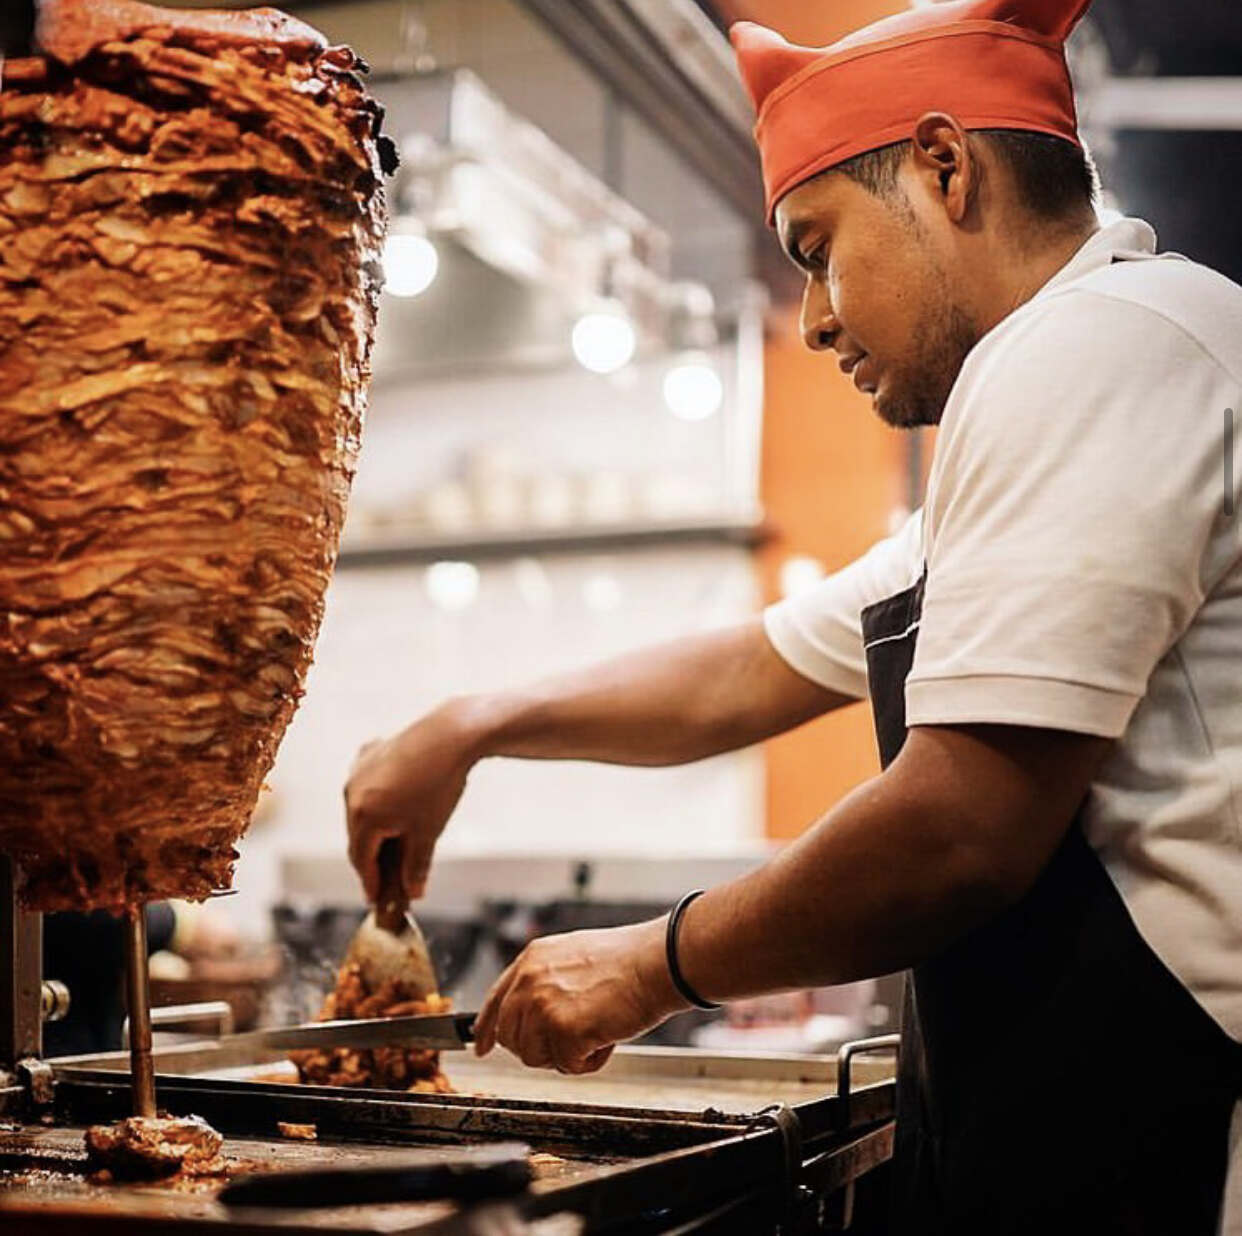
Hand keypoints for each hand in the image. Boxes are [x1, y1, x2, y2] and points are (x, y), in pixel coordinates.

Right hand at [345, 701, 479, 902]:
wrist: (450, 735)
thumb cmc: (439, 784)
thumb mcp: (428, 832)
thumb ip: (417, 867)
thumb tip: (413, 892)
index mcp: (363, 816)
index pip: (361, 860)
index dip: (370, 882)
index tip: (376, 898)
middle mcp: (351, 792)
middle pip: (358, 836)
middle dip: (373, 857)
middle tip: (387, 877)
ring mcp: (358, 770)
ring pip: (361, 810)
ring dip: (374, 828)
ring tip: (392, 843)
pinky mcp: (370, 753)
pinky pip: (366, 784)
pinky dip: (376, 799)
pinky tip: (392, 803)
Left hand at [473, 919, 687, 1073]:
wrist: (656, 962)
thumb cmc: (628, 960)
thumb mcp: (573, 957)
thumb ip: (546, 981)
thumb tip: (533, 1014)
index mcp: (531, 959)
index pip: (495, 1001)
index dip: (486, 1030)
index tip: (481, 1047)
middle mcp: (529, 981)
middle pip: (511, 1037)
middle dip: (538, 1047)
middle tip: (572, 1039)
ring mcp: (543, 1006)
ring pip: (534, 1057)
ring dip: (565, 1054)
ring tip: (595, 1031)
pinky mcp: (563, 1030)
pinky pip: (566, 1066)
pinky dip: (589, 1061)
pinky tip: (606, 1037)